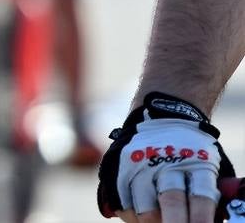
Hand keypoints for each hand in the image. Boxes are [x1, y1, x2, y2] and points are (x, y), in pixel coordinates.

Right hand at [98, 93, 235, 222]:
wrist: (161, 116)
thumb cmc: (190, 152)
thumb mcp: (207, 164)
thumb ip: (207, 193)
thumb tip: (210, 220)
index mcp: (196, 162)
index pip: (201, 198)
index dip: (200, 220)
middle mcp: (165, 161)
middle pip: (171, 203)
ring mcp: (139, 163)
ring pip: (143, 209)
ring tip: (159, 222)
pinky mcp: (117, 166)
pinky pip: (122, 203)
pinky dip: (132, 217)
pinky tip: (141, 218)